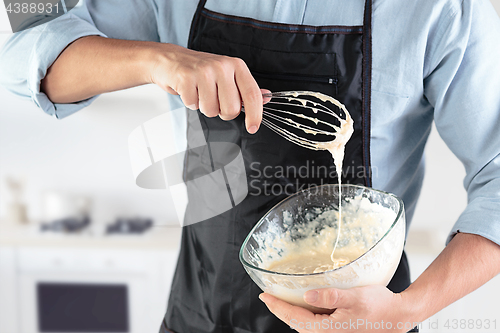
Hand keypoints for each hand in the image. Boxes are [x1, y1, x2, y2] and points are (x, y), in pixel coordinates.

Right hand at [148, 43, 267, 133]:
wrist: (169, 59)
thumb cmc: (201, 70)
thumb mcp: (227, 75)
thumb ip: (245, 88)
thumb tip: (267, 98)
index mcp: (236, 65)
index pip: (252, 94)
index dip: (255, 115)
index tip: (253, 127)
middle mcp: (222, 66)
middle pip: (231, 109)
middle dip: (222, 112)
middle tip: (214, 101)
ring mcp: (203, 71)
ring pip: (212, 110)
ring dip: (205, 108)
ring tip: (200, 93)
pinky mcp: (186, 78)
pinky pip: (193, 106)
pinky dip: (190, 103)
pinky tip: (189, 90)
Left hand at [259, 285, 415, 331]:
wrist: (398, 316)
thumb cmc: (379, 307)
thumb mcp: (353, 297)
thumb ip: (329, 296)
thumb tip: (306, 296)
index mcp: (327, 329)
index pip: (294, 318)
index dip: (278, 306)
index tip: (264, 296)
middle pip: (296, 323)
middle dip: (281, 309)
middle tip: (267, 296)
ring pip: (304, 324)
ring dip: (291, 312)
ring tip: (280, 299)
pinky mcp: (338, 330)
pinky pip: (314, 323)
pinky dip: (304, 314)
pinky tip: (303, 304)